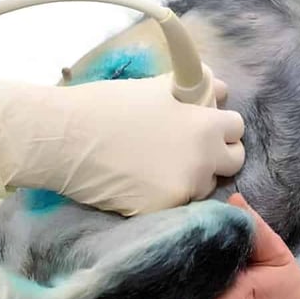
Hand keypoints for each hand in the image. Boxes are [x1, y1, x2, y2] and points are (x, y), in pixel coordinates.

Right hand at [0, 74, 244, 214]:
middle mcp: (202, 161)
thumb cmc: (107, 105)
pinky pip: (178, 204)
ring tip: (160, 164)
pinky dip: (166, 195)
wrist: (63, 139)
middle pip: (233, 161)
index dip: (220, 124)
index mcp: (204, 126)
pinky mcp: (161, 211)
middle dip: (217, 154)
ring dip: (193, 176)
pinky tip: (141, 181)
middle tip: (190, 148)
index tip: (204, 125)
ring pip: (205, 185)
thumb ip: (195, 88)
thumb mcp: (157, 87)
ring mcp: (183, 190)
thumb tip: (219, 89)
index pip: (236, 127)